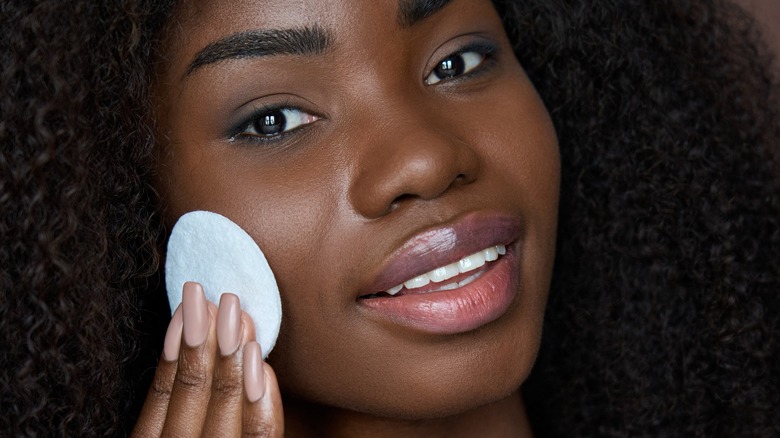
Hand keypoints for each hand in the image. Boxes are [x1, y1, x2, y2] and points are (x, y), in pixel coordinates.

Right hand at [132, 282, 283, 436]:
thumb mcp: (177, 424)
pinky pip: (259, 434)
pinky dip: (260, 399)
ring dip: (230, 357)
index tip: (189, 303)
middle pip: (192, 393)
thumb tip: (199, 330)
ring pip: (223, 409)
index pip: (161, 393)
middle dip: (205, 340)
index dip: (175, 347)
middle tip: (219, 298)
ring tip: (239, 315)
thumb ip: (183, 399)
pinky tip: (258, 360)